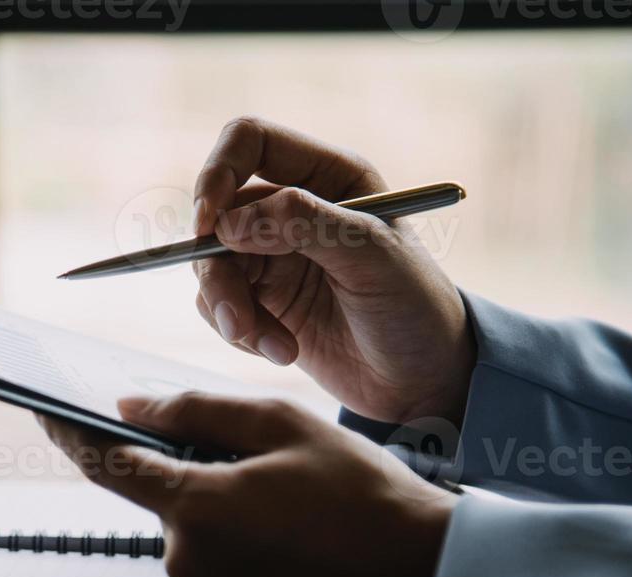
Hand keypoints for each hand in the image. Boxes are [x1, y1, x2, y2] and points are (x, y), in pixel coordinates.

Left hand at [38, 393, 456, 576]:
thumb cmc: (366, 498)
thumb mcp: (284, 425)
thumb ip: (195, 411)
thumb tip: (130, 410)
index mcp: (195, 507)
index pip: (107, 465)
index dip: (72, 435)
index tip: (48, 416)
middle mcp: (190, 566)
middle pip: (166, 508)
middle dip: (201, 484)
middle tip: (269, 476)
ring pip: (196, 548)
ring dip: (227, 528)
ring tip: (297, 521)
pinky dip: (245, 568)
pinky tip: (296, 559)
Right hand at [191, 117, 473, 423]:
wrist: (422, 381)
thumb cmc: (414, 309)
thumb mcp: (373, 258)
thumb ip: (305, 225)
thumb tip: (228, 223)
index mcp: (330, 176)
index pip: (251, 141)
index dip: (219, 173)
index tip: (208, 225)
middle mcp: (295, 207)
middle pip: (218, 214)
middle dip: (219, 272)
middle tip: (237, 320)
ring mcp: (274, 255)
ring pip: (211, 266)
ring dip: (231, 311)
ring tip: (278, 349)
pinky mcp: (263, 300)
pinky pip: (218, 305)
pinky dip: (241, 333)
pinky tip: (284, 353)